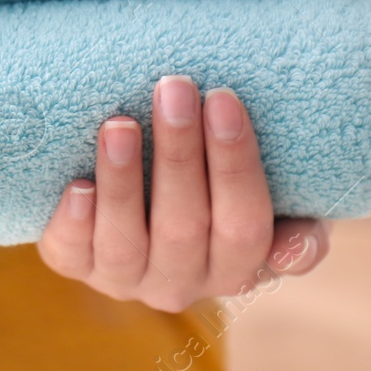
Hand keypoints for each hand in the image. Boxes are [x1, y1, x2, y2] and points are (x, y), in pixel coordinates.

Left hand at [37, 78, 328, 311]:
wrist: (141, 200)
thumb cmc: (217, 187)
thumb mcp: (271, 203)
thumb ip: (296, 221)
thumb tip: (292, 249)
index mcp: (238, 264)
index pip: (245, 223)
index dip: (235, 163)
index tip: (222, 99)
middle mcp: (183, 281)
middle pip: (184, 225)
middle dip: (179, 153)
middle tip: (173, 89)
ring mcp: (126, 278)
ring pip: (126, 241)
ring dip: (124, 181)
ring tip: (119, 124)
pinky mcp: (77, 265)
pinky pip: (73, 254)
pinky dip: (74, 222)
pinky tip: (77, 185)